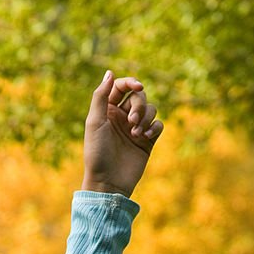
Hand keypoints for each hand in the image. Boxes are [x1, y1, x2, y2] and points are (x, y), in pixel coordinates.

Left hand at [81, 71, 163, 197]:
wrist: (108, 182)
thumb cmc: (97, 153)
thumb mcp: (95, 122)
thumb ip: (101, 96)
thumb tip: (109, 72)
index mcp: (106, 111)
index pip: (121, 87)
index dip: (131, 82)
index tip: (139, 87)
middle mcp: (121, 117)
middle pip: (138, 97)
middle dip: (138, 106)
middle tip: (131, 122)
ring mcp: (135, 128)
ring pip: (150, 109)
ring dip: (145, 118)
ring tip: (136, 134)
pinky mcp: (147, 140)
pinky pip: (158, 124)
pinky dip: (154, 127)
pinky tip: (146, 137)